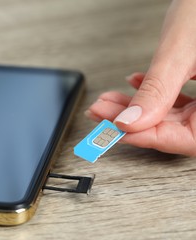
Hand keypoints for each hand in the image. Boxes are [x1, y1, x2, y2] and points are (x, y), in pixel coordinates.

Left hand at [86, 0, 195, 155]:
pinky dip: (152, 95)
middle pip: (175, 129)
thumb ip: (157, 90)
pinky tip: (132, 84)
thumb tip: (128, 122)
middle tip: (100, 113)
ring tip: (106, 101)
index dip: (147, 137)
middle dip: (132, 121)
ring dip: (136, 108)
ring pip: (171, 115)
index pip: (187, 139)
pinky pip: (177, 100)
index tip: (114, 130)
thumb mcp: (180, 52)